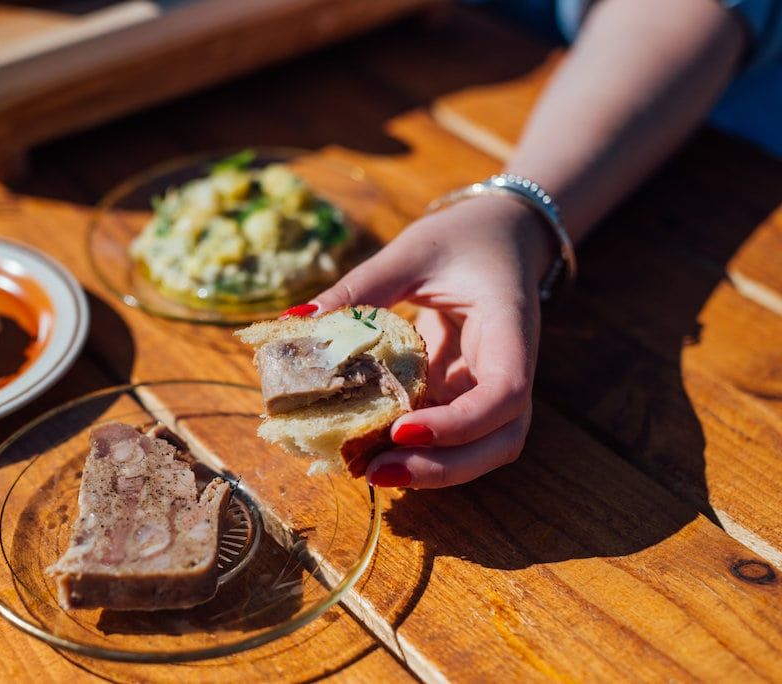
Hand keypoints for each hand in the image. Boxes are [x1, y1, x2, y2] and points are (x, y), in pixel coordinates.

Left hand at [310, 195, 550, 488]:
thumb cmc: (461, 237)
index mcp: (511, 327)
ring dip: (431, 468)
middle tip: (378, 472)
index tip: (402, 428)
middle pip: (500, 440)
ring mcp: (490, 386)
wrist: (501, 235)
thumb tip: (295, 319)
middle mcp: (511, 367)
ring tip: (368, 470)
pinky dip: (417, 448)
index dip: (460, 423)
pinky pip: (450, 433)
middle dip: (444, 467)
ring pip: (481, 448)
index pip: (505, 393)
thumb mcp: (412, 252)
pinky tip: (371, 451)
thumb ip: (360, 287)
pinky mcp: (466, 392)